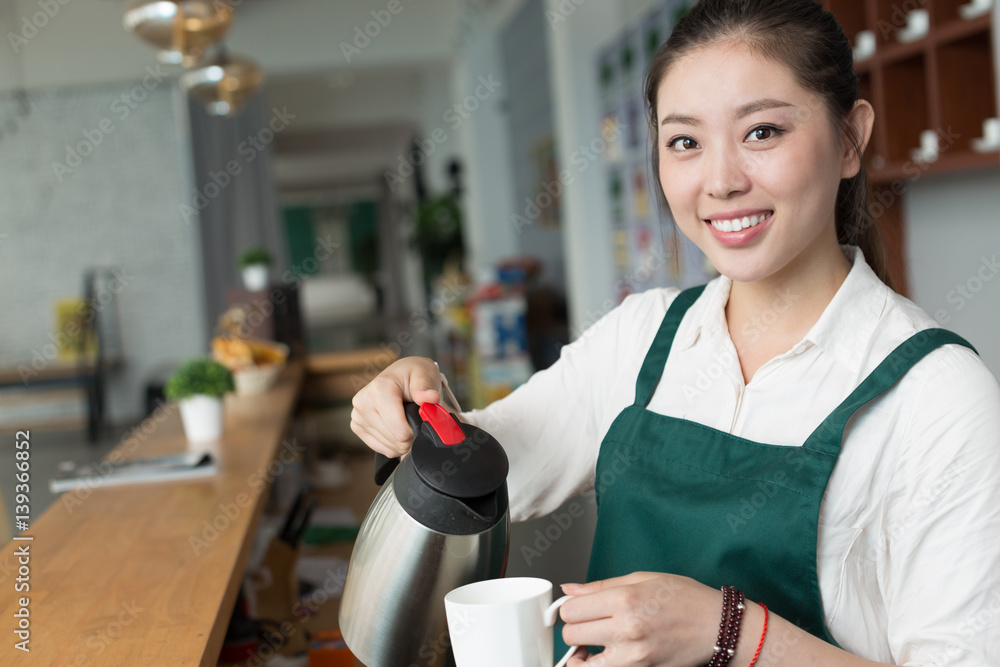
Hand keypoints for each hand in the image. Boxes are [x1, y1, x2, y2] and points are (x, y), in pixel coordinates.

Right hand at [350, 357, 442, 457]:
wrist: (401, 374)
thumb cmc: (413, 375)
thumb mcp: (424, 375)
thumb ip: (426, 389)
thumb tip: (432, 397)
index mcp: (379, 390)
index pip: (400, 430)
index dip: (416, 431)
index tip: (422, 420)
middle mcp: (363, 403)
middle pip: (396, 440)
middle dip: (411, 436)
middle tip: (416, 420)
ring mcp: (358, 416)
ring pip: (389, 447)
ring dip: (403, 441)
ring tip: (407, 422)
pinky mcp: (357, 427)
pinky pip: (381, 449)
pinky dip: (394, 445)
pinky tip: (397, 429)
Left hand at [559, 573, 720, 666]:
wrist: (717, 627)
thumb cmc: (685, 599)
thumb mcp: (643, 579)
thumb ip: (601, 587)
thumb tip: (570, 590)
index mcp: (625, 600)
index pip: (571, 610)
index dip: (571, 608)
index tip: (579, 607)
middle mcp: (626, 630)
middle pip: (571, 634)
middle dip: (574, 628)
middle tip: (588, 624)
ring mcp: (633, 657)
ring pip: (582, 663)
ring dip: (582, 654)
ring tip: (590, 645)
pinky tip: (605, 657)